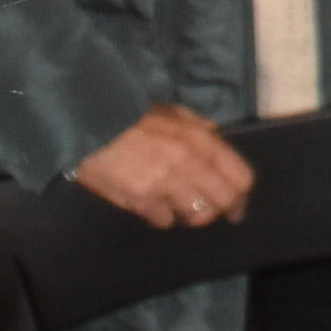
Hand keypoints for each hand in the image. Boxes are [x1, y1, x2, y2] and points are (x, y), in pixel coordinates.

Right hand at [72, 104, 253, 228]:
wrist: (88, 128)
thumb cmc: (130, 116)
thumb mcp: (169, 111)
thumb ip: (197, 124)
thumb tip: (216, 135)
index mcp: (200, 140)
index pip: (239, 176)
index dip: (243, 195)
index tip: (239, 205)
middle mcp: (188, 164)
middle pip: (224, 200)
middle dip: (226, 210)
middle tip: (220, 215)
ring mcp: (165, 185)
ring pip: (197, 214)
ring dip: (193, 214)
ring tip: (184, 209)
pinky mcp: (141, 201)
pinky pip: (164, 220)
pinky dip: (164, 216)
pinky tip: (156, 207)